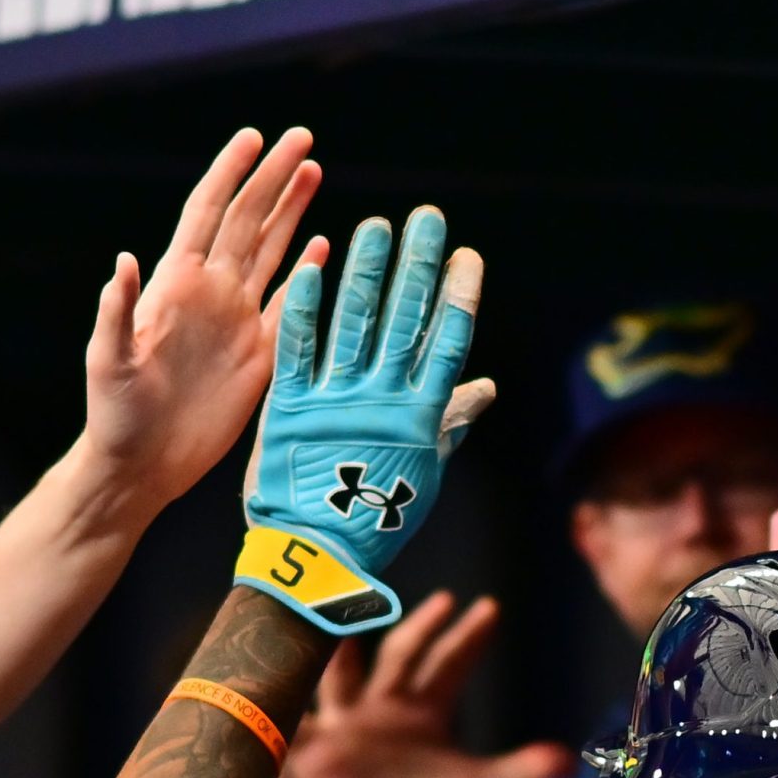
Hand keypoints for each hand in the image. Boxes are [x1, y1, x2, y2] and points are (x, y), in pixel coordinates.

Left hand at [82, 128, 324, 518]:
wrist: (141, 466)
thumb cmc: (114, 415)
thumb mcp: (108, 362)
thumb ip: (117, 312)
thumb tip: (124, 261)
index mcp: (174, 285)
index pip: (206, 213)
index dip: (229, 173)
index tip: (253, 137)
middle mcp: (209, 293)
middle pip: (247, 220)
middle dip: (274, 178)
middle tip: (303, 137)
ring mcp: (235, 321)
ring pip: (270, 251)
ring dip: (292, 212)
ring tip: (314, 170)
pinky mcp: (258, 355)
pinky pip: (288, 305)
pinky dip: (306, 274)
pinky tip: (324, 247)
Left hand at [237, 208, 492, 634]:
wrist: (315, 558)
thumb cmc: (375, 522)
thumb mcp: (423, 473)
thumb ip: (450, 423)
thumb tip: (486, 386)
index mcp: (419, 418)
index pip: (444, 346)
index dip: (457, 299)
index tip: (466, 256)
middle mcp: (382, 402)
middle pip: (405, 322)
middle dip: (418, 267)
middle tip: (427, 219)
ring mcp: (336, 403)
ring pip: (356, 325)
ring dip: (367, 272)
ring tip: (377, 228)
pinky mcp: (291, 409)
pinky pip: (298, 351)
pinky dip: (304, 309)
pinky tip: (310, 266)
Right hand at [289, 591, 572, 777]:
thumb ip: (521, 773)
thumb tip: (570, 763)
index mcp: (423, 717)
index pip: (448, 665)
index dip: (467, 637)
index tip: (489, 607)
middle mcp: (382, 713)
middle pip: (401, 657)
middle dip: (421, 628)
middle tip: (444, 599)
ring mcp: (345, 730)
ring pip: (340, 675)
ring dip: (341, 644)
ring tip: (340, 606)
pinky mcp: (314, 756)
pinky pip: (292, 722)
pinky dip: (279, 699)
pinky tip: (271, 670)